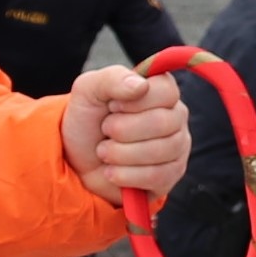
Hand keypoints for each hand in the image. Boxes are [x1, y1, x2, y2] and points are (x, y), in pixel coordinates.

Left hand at [64, 66, 188, 204]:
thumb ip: (113, 79)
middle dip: (122, 130)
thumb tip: (141, 85)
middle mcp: (175, 116)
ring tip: (104, 151)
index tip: (113, 106)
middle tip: (105, 130)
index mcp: (161, 90)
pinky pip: (157, 176)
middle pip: (163, 123)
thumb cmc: (87, 120)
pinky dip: (126, 175)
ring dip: (120, 154)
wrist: (78, 160)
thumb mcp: (89, 90)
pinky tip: (112, 171)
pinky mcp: (171, 175)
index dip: (135, 102)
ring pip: (161, 151)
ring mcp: (177, 147)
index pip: (166, 92)